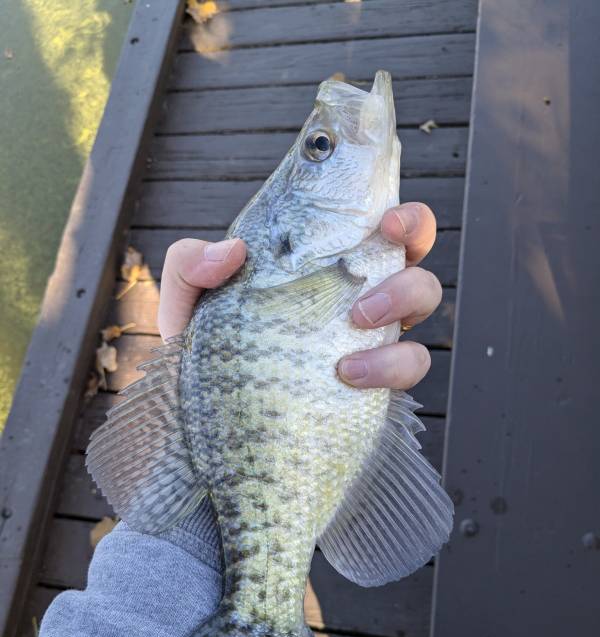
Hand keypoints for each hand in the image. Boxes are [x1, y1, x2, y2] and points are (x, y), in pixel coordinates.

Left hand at [158, 202, 440, 393]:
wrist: (214, 424)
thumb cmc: (207, 357)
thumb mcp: (187, 308)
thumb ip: (190, 265)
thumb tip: (232, 250)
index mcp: (316, 263)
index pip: (364, 218)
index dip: (387, 202)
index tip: (383, 213)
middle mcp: (353, 290)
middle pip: (412, 245)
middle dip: (414, 232)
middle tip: (385, 242)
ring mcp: (372, 334)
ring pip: (424, 297)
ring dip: (401, 297)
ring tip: (356, 321)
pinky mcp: (379, 379)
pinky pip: (411, 363)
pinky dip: (389, 363)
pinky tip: (347, 374)